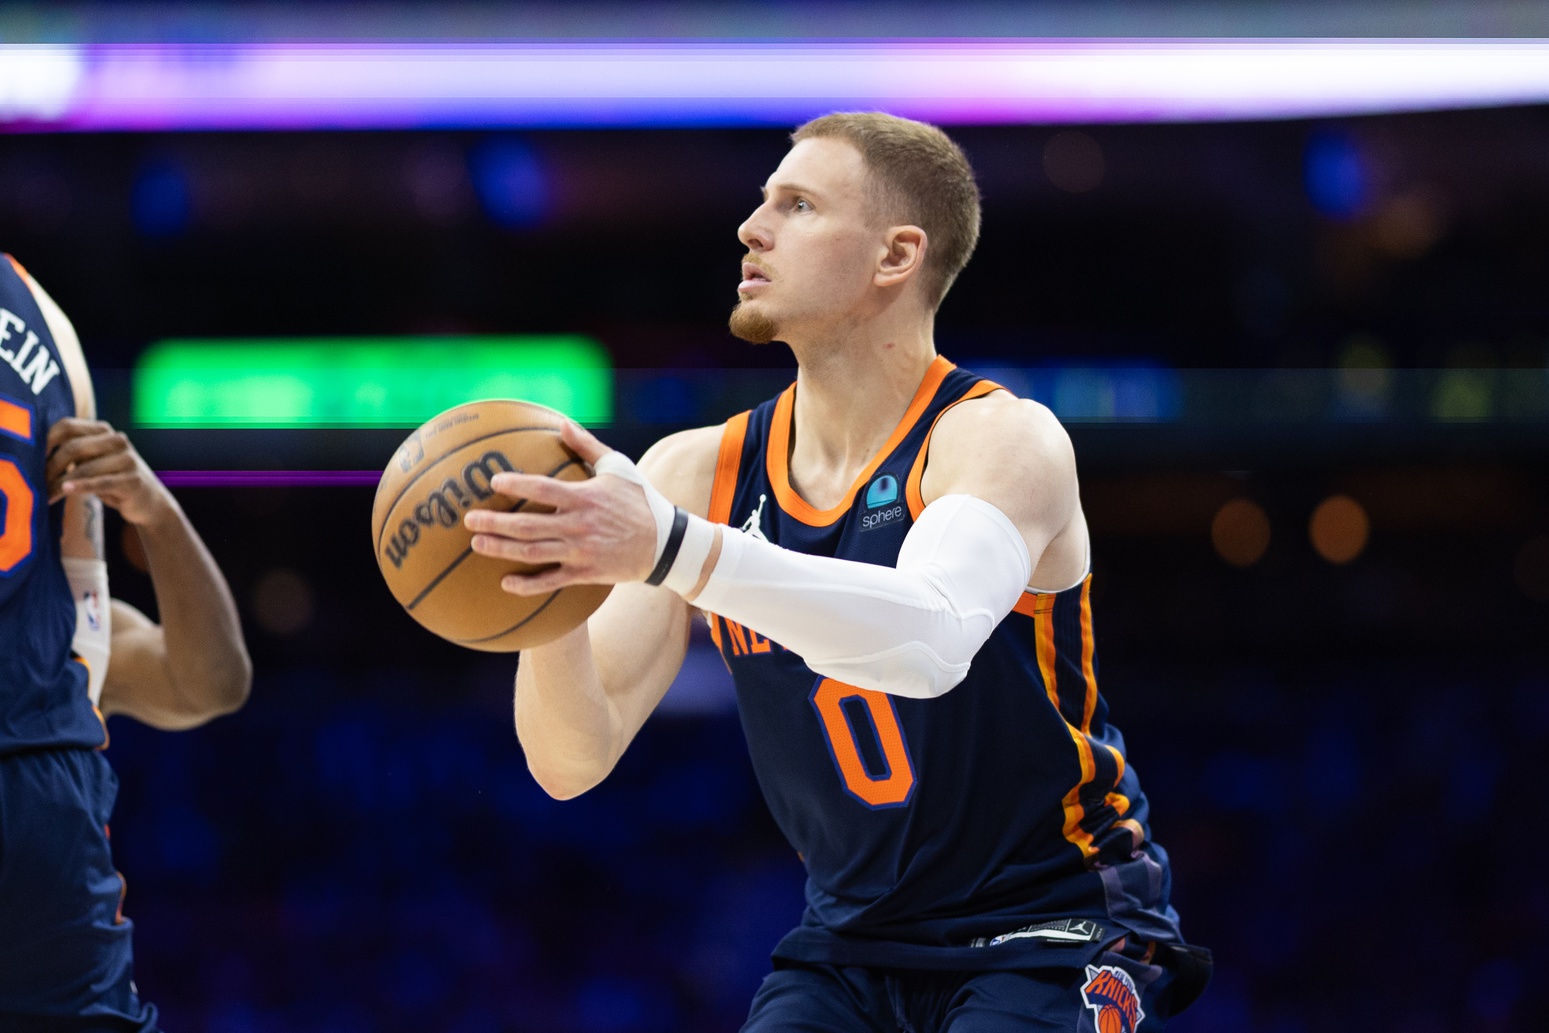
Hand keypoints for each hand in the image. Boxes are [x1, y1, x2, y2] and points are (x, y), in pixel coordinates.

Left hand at [46, 418, 175, 526]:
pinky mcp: (133, 480)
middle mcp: (118, 440)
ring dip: (62, 483)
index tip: (33, 458)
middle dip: (52, 467)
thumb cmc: (113, 479)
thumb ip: (73, 452)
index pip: (68, 426)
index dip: (47, 440)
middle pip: (74, 447)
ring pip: (85, 468)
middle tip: (38, 483)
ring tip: (48, 495)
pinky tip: (66, 491)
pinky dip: (81, 487)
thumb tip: (36, 454)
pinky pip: (101, 482)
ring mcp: (128, 459)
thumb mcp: (93, 460)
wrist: (149, 501)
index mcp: (104, 431)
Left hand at [465, 421, 659, 595]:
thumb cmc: (640, 500)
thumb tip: (562, 422)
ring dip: (502, 550)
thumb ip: (587, 446)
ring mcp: (581, 551)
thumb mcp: (618, 467)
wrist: (666, 543)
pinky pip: (552, 581)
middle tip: (469, 520)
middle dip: (495, 523)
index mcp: (584, 497)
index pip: (543, 489)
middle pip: (528, 525)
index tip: (493, 482)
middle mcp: (578, 525)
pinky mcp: (586, 573)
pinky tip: (506, 584)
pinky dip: (528, 585)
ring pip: (533, 553)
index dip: (517, 484)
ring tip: (477, 545)